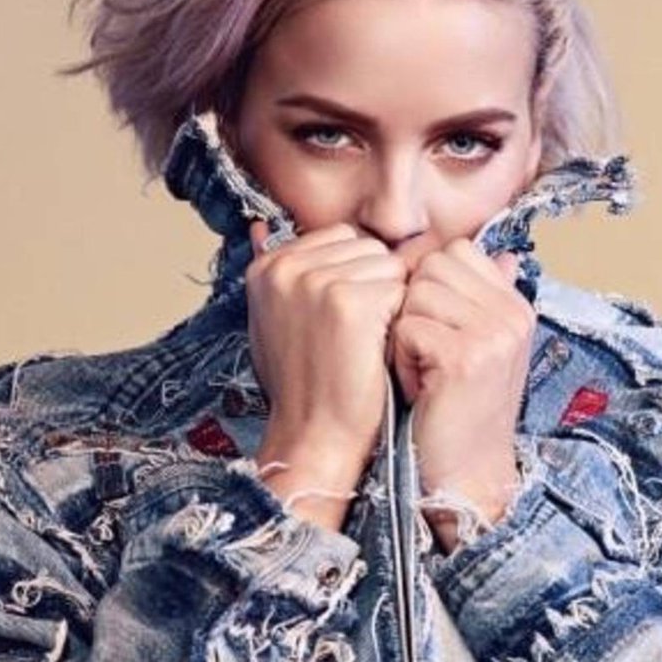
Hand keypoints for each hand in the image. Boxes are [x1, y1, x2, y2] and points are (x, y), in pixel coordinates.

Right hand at [245, 219, 407, 528]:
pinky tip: (379, 350)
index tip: (343, 320)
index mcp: (267, 267)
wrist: (314, 436)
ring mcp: (315, 282)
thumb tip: (259, 225)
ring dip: (391, 302)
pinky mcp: (347, 302)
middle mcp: (286, 267)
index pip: (342, 237)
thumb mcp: (277, 320)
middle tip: (357, 336)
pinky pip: (401, 290)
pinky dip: (400, 321)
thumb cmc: (304, 386)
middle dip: (375, 285)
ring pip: (388, 266)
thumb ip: (284, 275)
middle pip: (367, 246)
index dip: (356, 277)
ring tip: (366, 343)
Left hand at [388, 239, 535, 552]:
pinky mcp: (464, 357)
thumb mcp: (480, 348)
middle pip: (432, 266)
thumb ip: (482, 299)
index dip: (429, 286)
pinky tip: (417, 387)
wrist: (467, 475)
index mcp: (515, 306)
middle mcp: (511, 314)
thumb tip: (501, 254)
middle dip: (414, 307)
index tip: (436, 331)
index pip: (457, 251)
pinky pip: (407, 327)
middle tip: (425, 353)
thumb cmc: (460, 412)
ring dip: (405, 334)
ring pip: (415, 294)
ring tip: (421, 372)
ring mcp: (492, 334)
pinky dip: (401, 360)